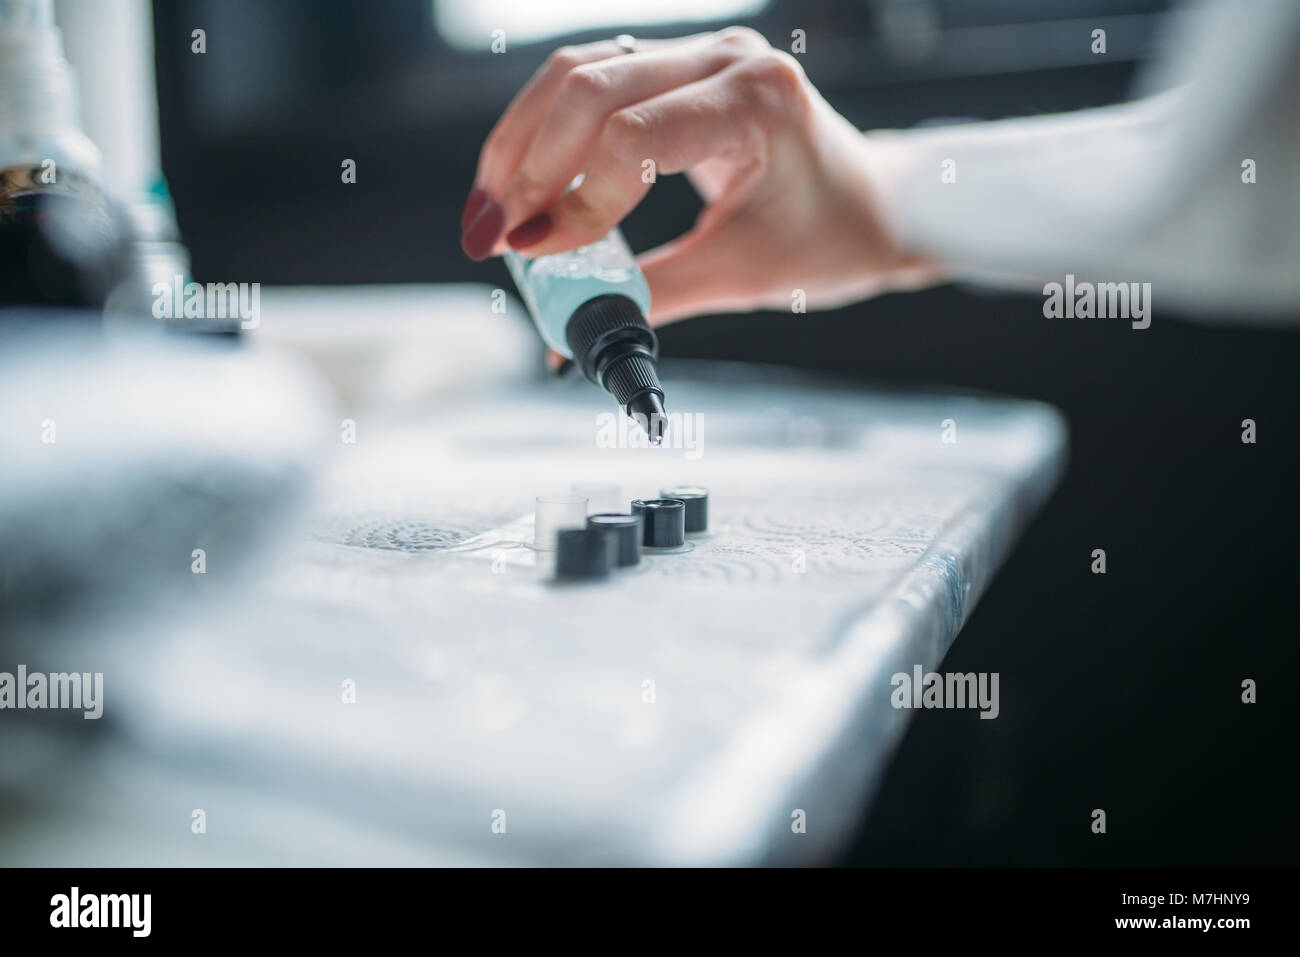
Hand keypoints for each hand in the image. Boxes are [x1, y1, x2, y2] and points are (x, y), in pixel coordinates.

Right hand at [461, 28, 944, 325]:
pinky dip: (545, 132)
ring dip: (520, 143)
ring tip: (492, 212)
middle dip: (525, 168)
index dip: (574, 203)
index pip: (633, 137)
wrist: (877, 205)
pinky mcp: (676, 67)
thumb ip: (651, 297)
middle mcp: (724, 57)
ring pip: (575, 73)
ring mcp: (698, 53)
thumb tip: (569, 329)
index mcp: (757, 101)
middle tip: (490, 238)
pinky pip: (590, 81)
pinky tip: (524, 183)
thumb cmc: (831, 238)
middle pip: (587, 86)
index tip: (537, 257)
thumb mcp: (742, 276)